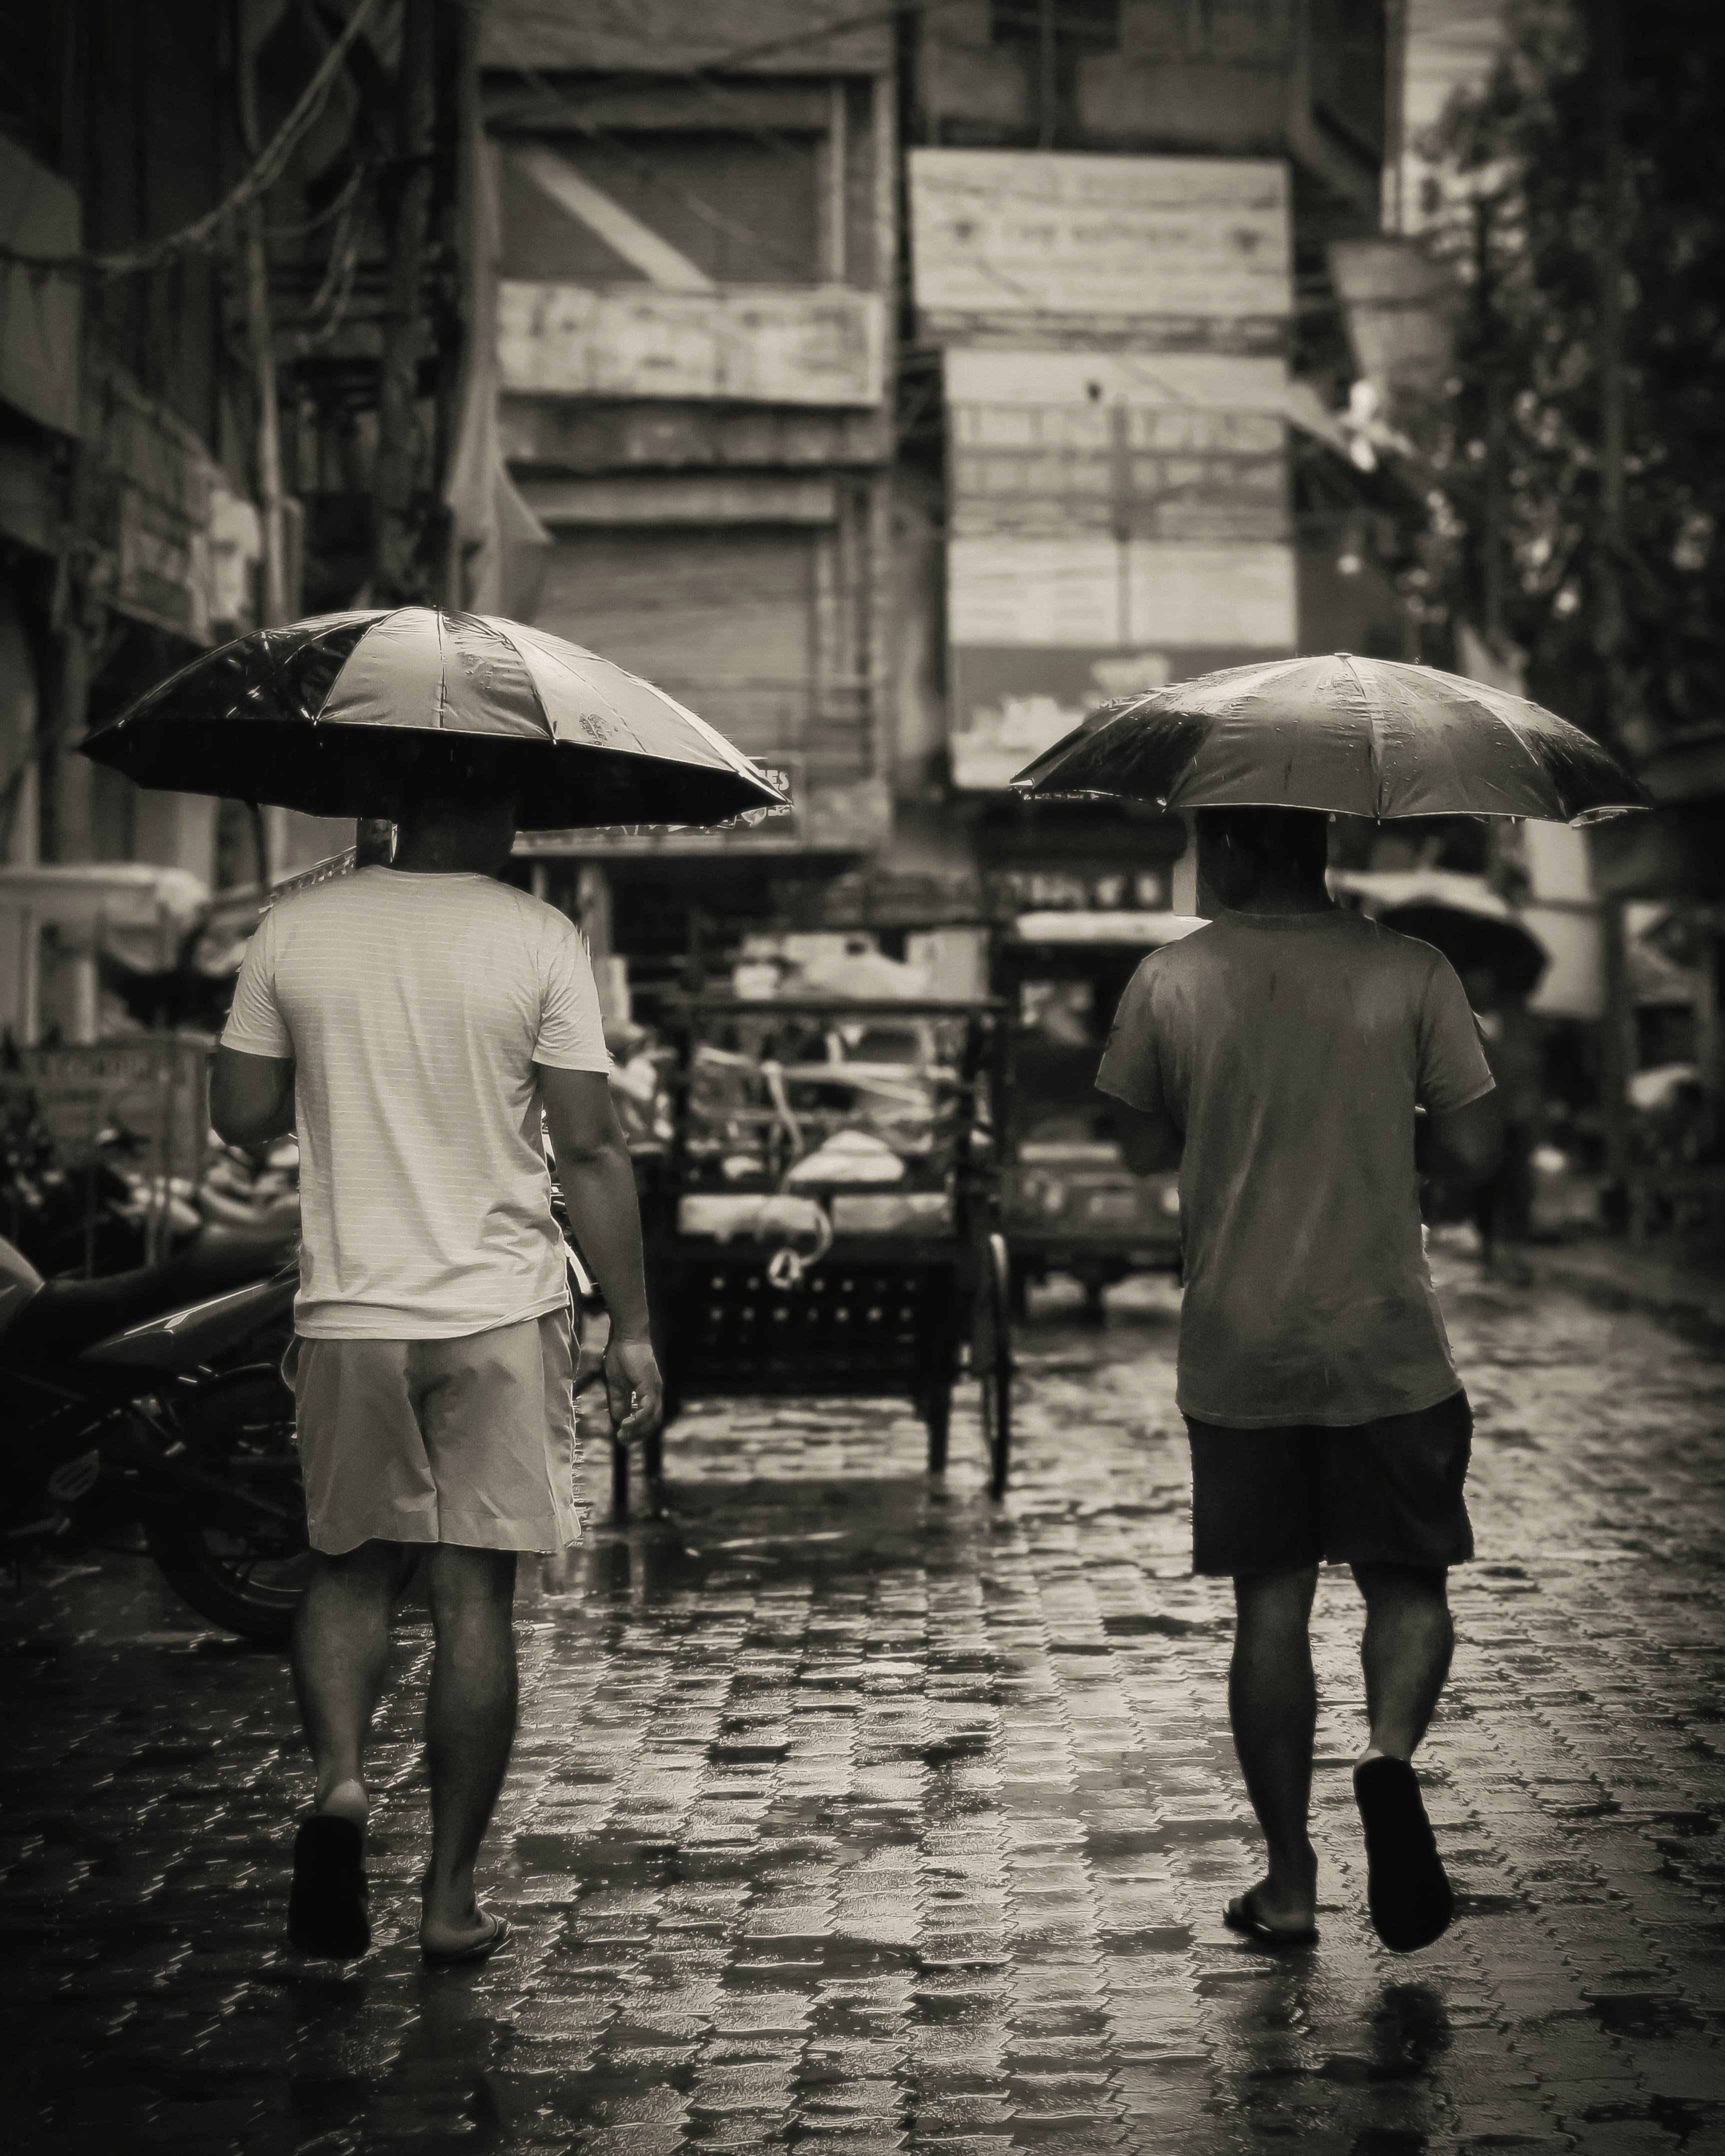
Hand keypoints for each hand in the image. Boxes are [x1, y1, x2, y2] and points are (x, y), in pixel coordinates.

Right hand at [604, 1332, 662, 1446]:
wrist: (625, 1338)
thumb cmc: (621, 1357)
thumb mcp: (616, 1385)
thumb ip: (619, 1402)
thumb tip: (619, 1419)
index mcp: (648, 1393)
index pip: (648, 1418)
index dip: (637, 1430)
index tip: (622, 1436)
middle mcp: (655, 1393)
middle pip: (654, 1422)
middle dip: (639, 1434)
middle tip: (623, 1440)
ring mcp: (655, 1390)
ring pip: (653, 1417)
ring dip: (639, 1429)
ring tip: (623, 1433)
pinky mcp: (650, 1386)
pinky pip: (648, 1408)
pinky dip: (639, 1418)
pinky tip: (626, 1423)